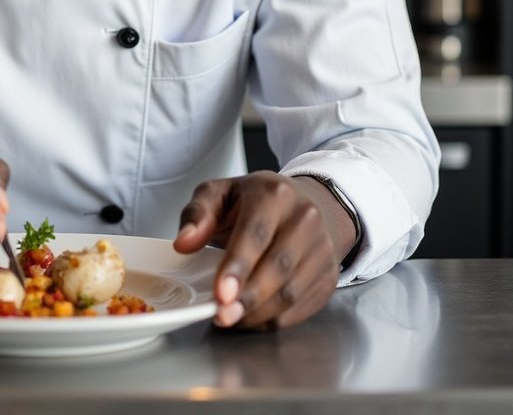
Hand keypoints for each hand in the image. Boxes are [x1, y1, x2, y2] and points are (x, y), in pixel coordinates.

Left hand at [172, 171, 354, 330]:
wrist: (309, 203)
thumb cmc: (257, 200)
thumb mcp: (221, 193)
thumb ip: (198, 214)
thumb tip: (184, 242)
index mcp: (273, 193)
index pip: (256, 233)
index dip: (238, 266)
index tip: (221, 293)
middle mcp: (304, 219)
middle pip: (277, 266)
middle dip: (248, 297)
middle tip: (222, 315)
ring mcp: (322, 248)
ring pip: (291, 291)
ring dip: (259, 312)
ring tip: (232, 319)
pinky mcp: (329, 276)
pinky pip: (302, 306)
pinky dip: (274, 319)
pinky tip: (252, 318)